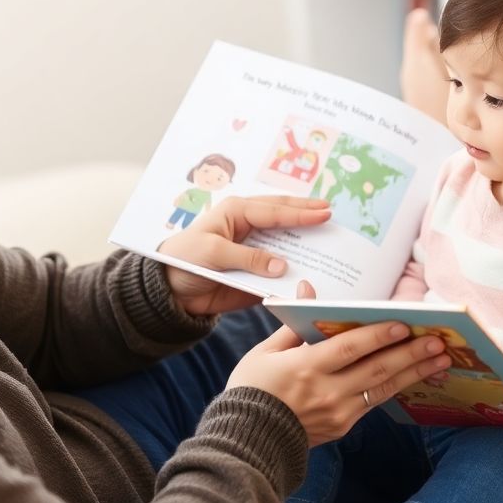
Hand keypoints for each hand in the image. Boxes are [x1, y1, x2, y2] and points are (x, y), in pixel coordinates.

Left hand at [159, 196, 330, 315]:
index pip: (274, 211)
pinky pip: (280, 272)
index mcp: (236, 213)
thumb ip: (248, 258)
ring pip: (286, 243)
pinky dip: (297, 272)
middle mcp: (249, 227)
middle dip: (308, 215)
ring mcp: (255, 250)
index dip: (300, 213)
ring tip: (333, 239)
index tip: (325, 213)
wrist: (169, 291)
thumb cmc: (184, 261)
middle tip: (333, 214)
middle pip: (284, 218)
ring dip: (307, 242)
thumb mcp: (212, 254)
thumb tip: (282, 266)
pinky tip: (315, 272)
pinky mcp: (256, 273)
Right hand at [227, 319, 450, 446]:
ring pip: (383, 389)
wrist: (248, 439)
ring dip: (414, 372)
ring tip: (441, 359)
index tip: (403, 324)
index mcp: (304, 368)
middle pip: (375, 370)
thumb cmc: (252, 388)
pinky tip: (414, 376)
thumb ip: (294, 322)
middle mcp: (326, 392)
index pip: (348, 349)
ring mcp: (338, 412)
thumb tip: (307, 289)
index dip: (376, 336)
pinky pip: (374, 402)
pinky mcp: (344, 426)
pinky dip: (396, 387)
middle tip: (438, 341)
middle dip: (409, 354)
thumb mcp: (266, 352)